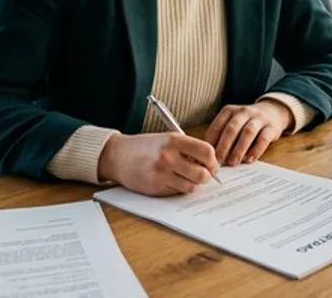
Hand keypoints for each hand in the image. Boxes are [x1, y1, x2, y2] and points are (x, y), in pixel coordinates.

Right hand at [97, 132, 219, 196]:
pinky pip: (177, 192)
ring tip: (185, 177)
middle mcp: (168, 156)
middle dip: (206, 176)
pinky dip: (178, 188)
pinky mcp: (155, 186)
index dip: (213, 161)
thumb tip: (210, 163)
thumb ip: (188, 148)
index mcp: (174, 140)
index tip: (212, 164)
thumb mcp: (167, 139)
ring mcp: (162, 173)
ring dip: (192, 184)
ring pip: (191, 186)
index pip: (206, 151)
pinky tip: (171, 180)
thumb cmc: (145, 147)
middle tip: (202, 175)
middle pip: (203, 174)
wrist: (118, 156)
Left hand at [205, 100, 291, 165]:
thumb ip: (222, 135)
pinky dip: (256, 150)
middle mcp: (244, 112)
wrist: (272, 112)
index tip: (207, 155)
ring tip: (233, 162)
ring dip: (239, 149)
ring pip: (248, 132)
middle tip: (218, 161)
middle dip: (224, 146)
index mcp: (230, 110)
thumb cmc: (246, 122)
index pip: (218, 125)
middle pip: (232, 129)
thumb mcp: (233, 122)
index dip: (211, 141)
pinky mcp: (271, 127)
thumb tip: (209, 155)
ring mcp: (259, 118)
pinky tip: (249, 160)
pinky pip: (263, 138)